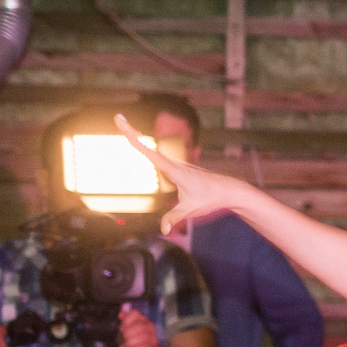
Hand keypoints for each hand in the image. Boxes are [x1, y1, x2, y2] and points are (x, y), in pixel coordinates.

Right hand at [116, 113, 258, 236]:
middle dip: (132, 132)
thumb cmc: (210, 197)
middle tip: (118, 117)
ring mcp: (175, 165)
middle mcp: (173, 163)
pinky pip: (158, 158)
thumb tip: (163, 229)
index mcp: (174, 169)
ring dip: (138, 138)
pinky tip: (139, 142)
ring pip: (153, 151)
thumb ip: (174, 217)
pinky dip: (147, 149)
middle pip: (148, 146)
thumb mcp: (190, 209)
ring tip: (122, 123)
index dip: (135, 139)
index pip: (149, 153)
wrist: (228, 190)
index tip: (124, 124)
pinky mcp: (177, 170)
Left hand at [116, 305, 160, 346]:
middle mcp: (149, 326)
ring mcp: (152, 337)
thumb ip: (126, 320)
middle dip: (127, 334)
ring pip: (140, 338)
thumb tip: (120, 314)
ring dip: (128, 344)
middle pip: (138, 326)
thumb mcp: (131, 329)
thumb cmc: (137, 339)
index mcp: (143, 319)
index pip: (134, 313)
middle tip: (122, 339)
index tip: (121, 328)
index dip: (126, 320)